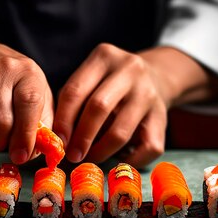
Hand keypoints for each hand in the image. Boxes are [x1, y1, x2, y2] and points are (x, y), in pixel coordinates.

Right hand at [0, 1, 52, 163]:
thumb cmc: (0, 78)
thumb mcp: (28, 89)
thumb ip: (40, 119)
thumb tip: (39, 151)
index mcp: (29, 72)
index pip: (31, 105)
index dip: (27, 136)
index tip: (23, 155)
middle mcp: (4, 69)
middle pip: (5, 122)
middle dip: (5, 144)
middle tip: (4, 143)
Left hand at [53, 44, 213, 167]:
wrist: (155, 77)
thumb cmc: (109, 84)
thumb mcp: (90, 78)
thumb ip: (72, 100)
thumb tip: (54, 138)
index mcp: (104, 57)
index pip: (75, 90)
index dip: (63, 120)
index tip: (57, 141)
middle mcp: (130, 70)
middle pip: (99, 107)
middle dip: (81, 137)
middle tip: (72, 155)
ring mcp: (149, 93)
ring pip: (121, 132)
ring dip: (101, 152)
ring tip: (89, 159)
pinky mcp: (163, 116)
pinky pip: (147, 147)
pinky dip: (130, 161)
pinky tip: (116, 161)